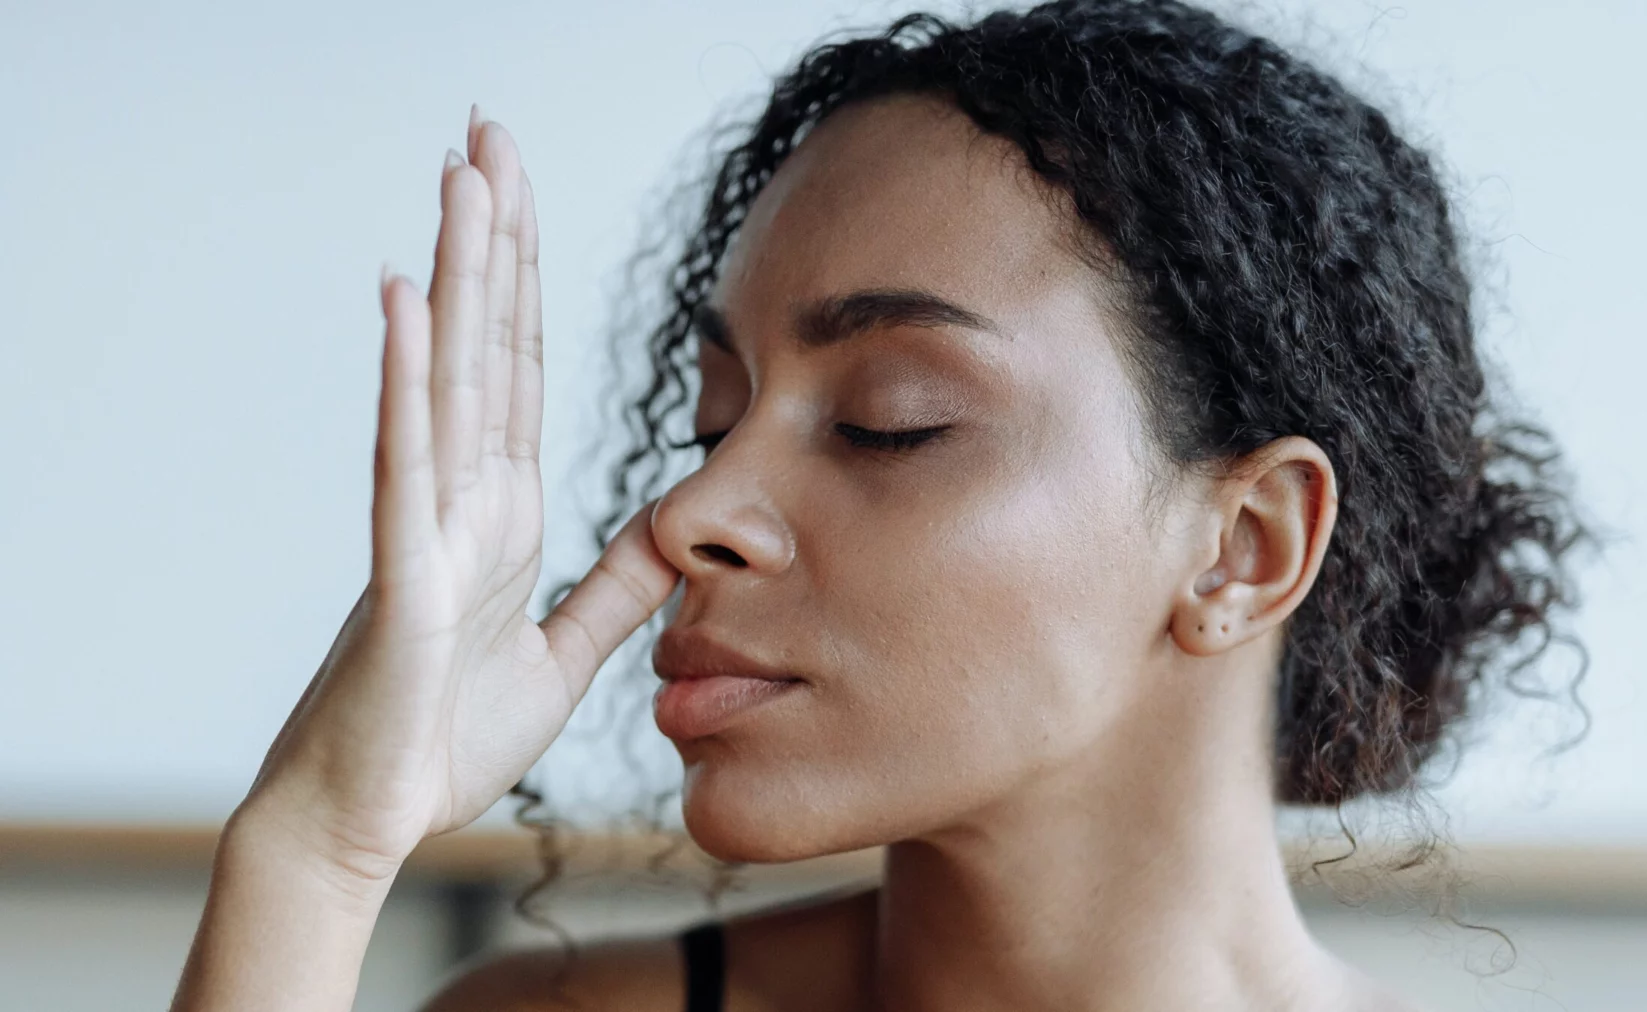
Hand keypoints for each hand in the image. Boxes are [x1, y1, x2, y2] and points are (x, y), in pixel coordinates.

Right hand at [239, 106, 681, 883]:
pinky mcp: (402, 573)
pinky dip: (407, 379)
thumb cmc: (445, 737)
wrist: (372, 821)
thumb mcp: (564, 652)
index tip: (521, 191)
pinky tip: (407, 299)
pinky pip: (405, 461)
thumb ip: (615, 587)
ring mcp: (427, 525)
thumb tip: (673, 526)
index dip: (526, 280)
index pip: (522, 371)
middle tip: (487, 132)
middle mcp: (463, 498)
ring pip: (449, 377)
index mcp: (504, 512)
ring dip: (457, 275)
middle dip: (492, 238)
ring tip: (460, 177)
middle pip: (486, 345)